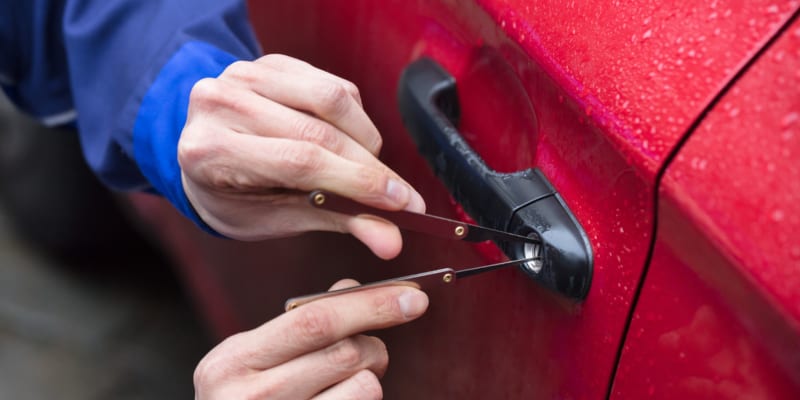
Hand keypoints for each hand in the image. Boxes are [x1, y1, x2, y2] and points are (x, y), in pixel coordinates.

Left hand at [177, 54, 424, 258]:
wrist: (206, 152)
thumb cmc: (237, 194)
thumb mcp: (278, 218)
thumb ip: (337, 221)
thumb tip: (391, 240)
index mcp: (210, 151)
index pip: (299, 162)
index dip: (357, 181)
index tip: (401, 203)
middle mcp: (220, 105)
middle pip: (319, 132)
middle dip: (370, 168)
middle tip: (401, 196)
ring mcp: (243, 75)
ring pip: (331, 99)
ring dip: (365, 138)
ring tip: (365, 167)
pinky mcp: (269, 62)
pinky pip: (332, 85)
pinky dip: (353, 116)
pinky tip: (345, 139)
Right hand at [193, 279, 428, 398]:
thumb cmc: (243, 394)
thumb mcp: (254, 354)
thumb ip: (301, 320)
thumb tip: (355, 288)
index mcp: (235, 361)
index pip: (315, 321)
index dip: (370, 305)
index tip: (412, 298)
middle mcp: (252, 397)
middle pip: (347, 353)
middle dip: (373, 345)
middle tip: (371, 351)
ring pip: (364, 387)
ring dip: (371, 378)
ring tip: (351, 382)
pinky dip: (363, 398)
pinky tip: (342, 398)